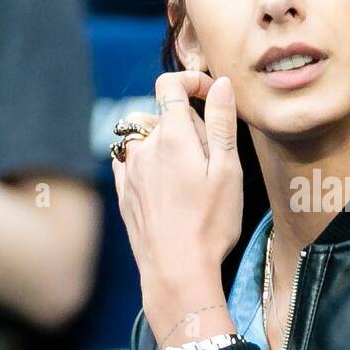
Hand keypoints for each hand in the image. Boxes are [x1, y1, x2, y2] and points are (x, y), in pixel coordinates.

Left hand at [112, 71, 242, 344]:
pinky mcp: (122, 192)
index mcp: (173, 136)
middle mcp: (144, 147)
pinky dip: (146, 160)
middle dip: (187, 122)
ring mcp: (129, 170)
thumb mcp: (228, 170)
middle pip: (162, 113)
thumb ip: (222, 122)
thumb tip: (220, 83)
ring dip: (164, 141)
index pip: (170, 84)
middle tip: (213, 154)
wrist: (176, 270)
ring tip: (188, 172)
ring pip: (144, 137)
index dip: (191, 80)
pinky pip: (130, 161)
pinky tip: (164, 184)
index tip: (210, 93)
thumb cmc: (210, 223)